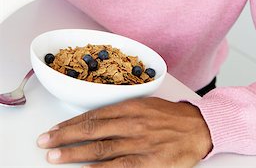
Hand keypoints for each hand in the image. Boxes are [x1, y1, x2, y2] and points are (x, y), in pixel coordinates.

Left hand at [37, 97, 212, 166]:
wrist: (198, 127)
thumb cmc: (171, 116)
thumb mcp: (146, 105)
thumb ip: (122, 111)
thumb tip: (97, 121)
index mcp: (130, 107)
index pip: (94, 115)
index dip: (71, 123)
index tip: (55, 129)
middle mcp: (131, 123)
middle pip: (91, 130)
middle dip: (65, 137)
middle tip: (45, 142)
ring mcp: (138, 143)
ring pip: (100, 149)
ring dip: (74, 153)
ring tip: (54, 157)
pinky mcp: (147, 162)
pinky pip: (119, 167)